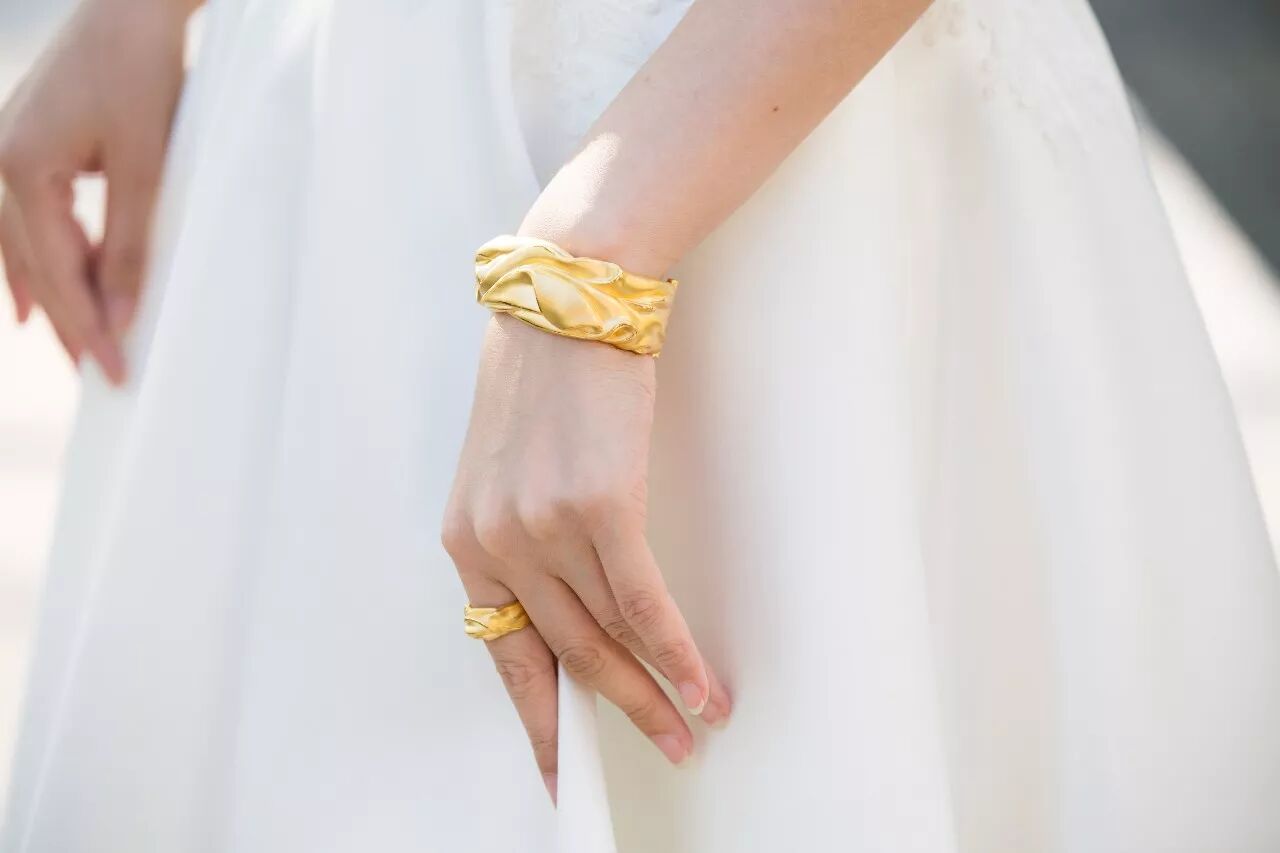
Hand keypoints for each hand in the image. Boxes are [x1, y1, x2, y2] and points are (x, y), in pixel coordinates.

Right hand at [0, 0, 190, 382]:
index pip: (59, 272)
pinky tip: (35, 298)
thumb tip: (125, 314)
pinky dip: (37, 262)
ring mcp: (1, 150)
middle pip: (33, 267)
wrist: (133, 5)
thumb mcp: (147, 165)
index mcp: (21, 167)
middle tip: (102, 375)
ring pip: (20, 249)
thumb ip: (132, 243)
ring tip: (73, 349)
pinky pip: (20, 221)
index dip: (90, 327)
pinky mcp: (20, 143)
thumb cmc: (145, 74)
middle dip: (68, 324)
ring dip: (49, 299)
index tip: (118, 372)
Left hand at [443, 315, 731, 799]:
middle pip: (566, 655)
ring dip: (656, 692)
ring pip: (609, 636)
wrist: (569, 297)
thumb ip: (524, 537)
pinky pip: (643, 603)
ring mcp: (545, 527)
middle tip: (660, 750)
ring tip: (691, 727)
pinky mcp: (600, 506)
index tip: (560, 768)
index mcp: (466, 540)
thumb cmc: (543, 377)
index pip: (505, 653)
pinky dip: (676, 652)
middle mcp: (497, 543)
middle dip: (615, 715)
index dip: (539, 719)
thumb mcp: (506, 466)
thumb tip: (573, 602)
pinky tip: (701, 686)